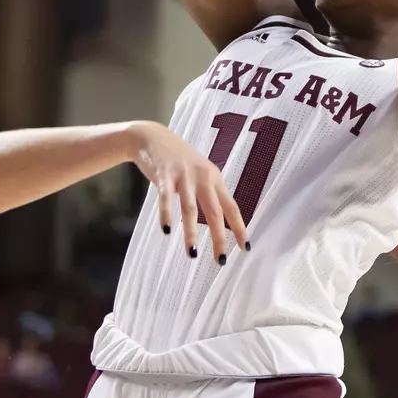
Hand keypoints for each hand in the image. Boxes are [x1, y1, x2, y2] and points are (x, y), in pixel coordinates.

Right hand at [126, 121, 248, 262]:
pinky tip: (167, 231)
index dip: (239, 228)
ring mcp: (183, 175)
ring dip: (191, 233)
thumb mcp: (199, 172)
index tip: (245, 248)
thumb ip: (209, 191)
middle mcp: (202, 176)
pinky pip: (165, 198)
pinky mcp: (164, 175)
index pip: (232, 207)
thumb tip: (220, 218)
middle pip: (214, 212)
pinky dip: (166, 215)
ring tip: (192, 254)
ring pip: (190, 209)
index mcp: (214, 178)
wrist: (152, 137)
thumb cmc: (177, 159)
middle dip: (219, 238)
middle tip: (221, 261)